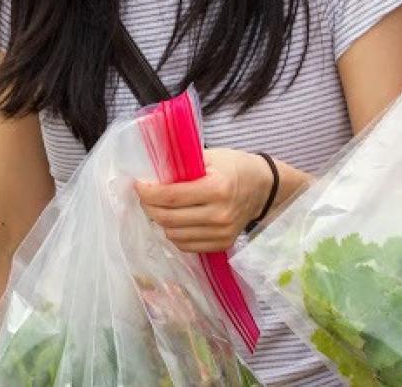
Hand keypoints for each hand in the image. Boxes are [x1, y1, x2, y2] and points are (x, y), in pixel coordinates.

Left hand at [134, 148, 272, 252]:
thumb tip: (150, 171)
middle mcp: (219, 215)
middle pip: (168, 218)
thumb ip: (182, 164)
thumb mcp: (210, 156)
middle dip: (148, 206)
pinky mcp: (222, 244)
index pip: (170, 196)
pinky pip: (185, 245)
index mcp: (217, 188)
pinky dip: (174, 232)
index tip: (138, 183)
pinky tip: (175, 219)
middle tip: (144, 195)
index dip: (148, 192)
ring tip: (159, 206)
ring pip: (173, 234)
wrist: (264, 188)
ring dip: (159, 220)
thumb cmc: (234, 166)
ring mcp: (221, 233)